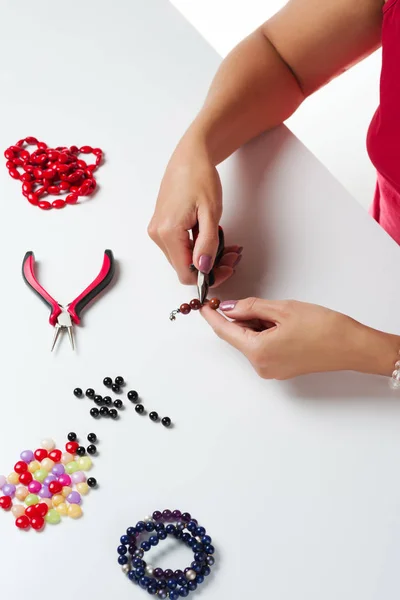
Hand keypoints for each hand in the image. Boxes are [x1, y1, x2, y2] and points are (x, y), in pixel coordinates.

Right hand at [148, 133, 241, 284]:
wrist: (190, 156)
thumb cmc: (200, 177)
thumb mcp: (211, 212)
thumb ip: (207, 243)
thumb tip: (203, 267)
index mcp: (168, 232)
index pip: (185, 273)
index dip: (208, 276)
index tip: (226, 269)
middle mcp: (158, 234)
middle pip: (184, 267)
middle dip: (210, 266)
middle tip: (231, 256)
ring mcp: (157, 230)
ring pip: (183, 258)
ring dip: (205, 257)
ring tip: (226, 245)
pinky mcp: (161, 226)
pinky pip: (180, 247)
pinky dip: (198, 247)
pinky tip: (211, 237)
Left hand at [201, 298, 398, 378]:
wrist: (353, 346)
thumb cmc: (324, 328)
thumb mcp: (282, 309)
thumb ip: (251, 308)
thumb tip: (231, 308)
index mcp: (258, 352)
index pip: (225, 332)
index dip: (212, 316)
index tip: (203, 305)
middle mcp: (261, 366)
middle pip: (238, 337)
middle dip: (239, 318)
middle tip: (247, 299)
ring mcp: (272, 370)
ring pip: (251, 342)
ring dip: (254, 325)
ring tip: (277, 312)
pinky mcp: (282, 368)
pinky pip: (263, 348)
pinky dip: (264, 333)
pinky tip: (280, 322)